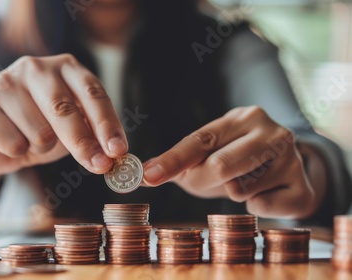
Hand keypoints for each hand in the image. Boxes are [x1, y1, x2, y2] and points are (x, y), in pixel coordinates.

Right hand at [0, 54, 127, 174]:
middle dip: (84, 143)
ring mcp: (4, 82)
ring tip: (30, 140)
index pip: (92, 93)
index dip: (107, 124)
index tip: (117, 151)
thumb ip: (92, 135)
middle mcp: (34, 67)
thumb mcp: (72, 128)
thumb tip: (111, 156)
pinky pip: (12, 144)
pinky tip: (7, 141)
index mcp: (65, 67)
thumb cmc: (41, 129)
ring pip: (39, 133)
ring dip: (41, 148)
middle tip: (98, 165)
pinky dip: (16, 153)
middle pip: (64, 110)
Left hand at [142, 106, 324, 218]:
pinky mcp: (301, 185)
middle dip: (202, 181)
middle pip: (220, 166)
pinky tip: (265, 194)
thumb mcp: (210, 155)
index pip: (199, 141)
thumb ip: (179, 164)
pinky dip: (254, 207)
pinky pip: (261, 207)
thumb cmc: (239, 162)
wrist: (288, 174)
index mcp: (241, 118)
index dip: (172, 161)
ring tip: (246, 182)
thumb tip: (143, 175)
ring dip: (232, 193)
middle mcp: (269, 131)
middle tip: (202, 182)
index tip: (149, 176)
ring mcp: (291, 157)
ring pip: (239, 190)